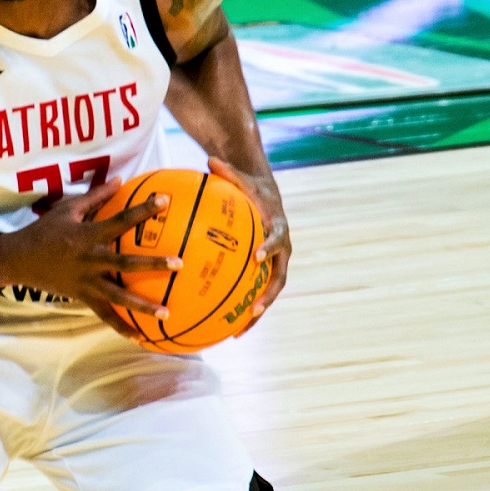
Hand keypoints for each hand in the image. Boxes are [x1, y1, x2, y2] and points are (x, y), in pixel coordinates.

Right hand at [0, 183, 179, 325]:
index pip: (121, 220)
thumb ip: (96, 196)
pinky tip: (141, 337)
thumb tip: (120, 179)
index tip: (165, 202)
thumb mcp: (68, 209)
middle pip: (126, 264)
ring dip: (143, 306)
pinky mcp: (82, 297)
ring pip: (118, 297)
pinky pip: (105, 315)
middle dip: (153, 264)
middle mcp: (91, 260)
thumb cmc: (45, 230)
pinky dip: (121, 327)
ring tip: (166, 314)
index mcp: (89, 235)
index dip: (143, 210)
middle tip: (178, 264)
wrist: (19, 259)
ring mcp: (87, 281)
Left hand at [208, 157, 289, 326]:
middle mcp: (280, 251)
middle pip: (278, 278)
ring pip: (268, 293)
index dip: (269, 248)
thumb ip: (227, 172)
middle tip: (253, 309)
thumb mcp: (242, 178)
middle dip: (267, 297)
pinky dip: (241, 309)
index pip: (276, 240)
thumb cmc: (252, 188)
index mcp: (277, 230)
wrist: (267, 197)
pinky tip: (223, 324)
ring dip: (256, 313)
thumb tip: (210, 159)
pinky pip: (254, 292)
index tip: (258, 257)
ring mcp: (274, 264)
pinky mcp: (263, 272)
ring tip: (238, 331)